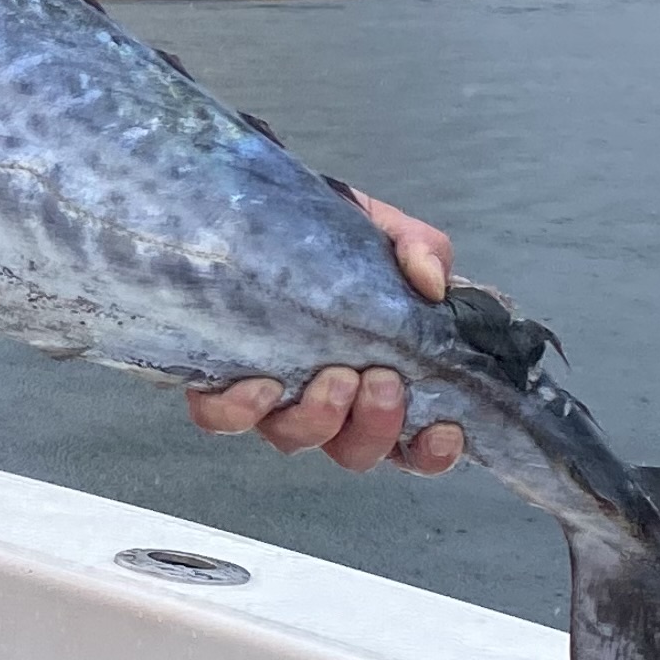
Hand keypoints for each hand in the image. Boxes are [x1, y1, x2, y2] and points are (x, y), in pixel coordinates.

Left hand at [185, 187, 465, 475]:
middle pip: (355, 452)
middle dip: (375, 427)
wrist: (256, 205)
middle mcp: (323, 400)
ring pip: (294, 440)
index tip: (444, 428)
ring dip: (320, 419)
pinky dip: (240, 412)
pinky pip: (220, 418)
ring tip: (336, 376)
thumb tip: (431, 282)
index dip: (430, 454)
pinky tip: (262, 384)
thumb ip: (419, 249)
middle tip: (382, 380)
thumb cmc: (330, 232)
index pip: (411, 443)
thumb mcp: (383, 231)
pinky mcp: (216, 380)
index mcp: (373, 378)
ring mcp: (270, 396)